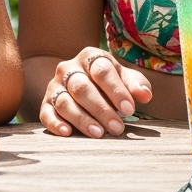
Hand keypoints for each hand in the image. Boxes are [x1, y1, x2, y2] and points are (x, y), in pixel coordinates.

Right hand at [38, 47, 153, 137]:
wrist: (77, 81)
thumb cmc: (107, 82)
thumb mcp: (123, 78)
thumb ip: (136, 84)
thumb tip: (145, 95)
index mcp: (90, 57)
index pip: (102, 71)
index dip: (116, 91)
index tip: (130, 110)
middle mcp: (69, 68)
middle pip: (83, 88)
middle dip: (101, 109)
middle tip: (117, 128)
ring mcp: (55, 86)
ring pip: (65, 102)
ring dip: (82, 119)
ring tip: (99, 134)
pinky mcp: (45, 103)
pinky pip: (46, 113)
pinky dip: (55, 123)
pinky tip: (67, 133)